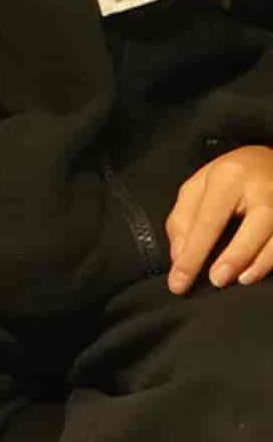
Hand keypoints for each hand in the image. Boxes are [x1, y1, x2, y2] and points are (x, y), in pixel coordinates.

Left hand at [172, 146, 272, 295]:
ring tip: (241, 279)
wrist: (271, 159)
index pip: (208, 221)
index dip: (193, 255)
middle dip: (234, 257)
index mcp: (229, 177)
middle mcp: (263, 188)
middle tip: (216, 280)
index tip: (179, 282)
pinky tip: (260, 271)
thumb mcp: (198, 186)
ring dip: (261, 262)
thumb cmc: (230, 176)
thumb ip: (183, 218)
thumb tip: (179, 256)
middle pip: (254, 226)